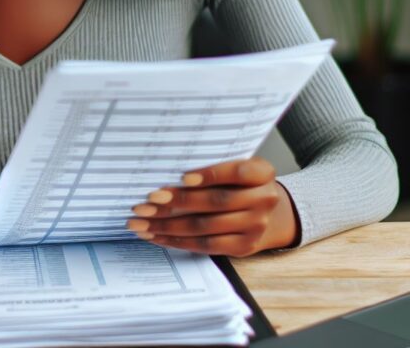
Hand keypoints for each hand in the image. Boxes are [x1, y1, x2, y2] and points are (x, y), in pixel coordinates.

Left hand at [126, 157, 300, 256]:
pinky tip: (156, 236)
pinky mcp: (244, 247)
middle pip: (215, 201)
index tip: (182, 177)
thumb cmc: (239, 182)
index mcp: (263, 173)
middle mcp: (264, 200)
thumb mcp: (234, 166)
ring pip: (205, 226)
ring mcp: (256, 226)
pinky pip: (206, 246)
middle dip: (176, 202)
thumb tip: (165, 169)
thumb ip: (211, 164)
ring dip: (167, 225)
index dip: (210, 174)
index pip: (237, 172)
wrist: (268, 212)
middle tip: (145, 202)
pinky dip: (177, 241)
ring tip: (141, 222)